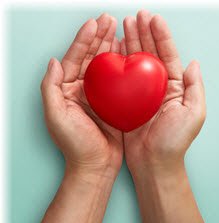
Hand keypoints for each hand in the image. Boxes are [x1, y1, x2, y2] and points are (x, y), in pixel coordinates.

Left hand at [41, 14, 122, 181]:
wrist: (95, 164)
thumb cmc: (76, 145)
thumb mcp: (56, 117)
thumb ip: (51, 88)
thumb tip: (54, 62)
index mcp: (67, 91)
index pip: (74, 59)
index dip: (83, 40)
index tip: (94, 24)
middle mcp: (82, 90)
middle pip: (90, 58)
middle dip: (99, 38)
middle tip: (109, 21)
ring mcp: (98, 96)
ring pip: (104, 66)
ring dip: (111, 48)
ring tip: (118, 31)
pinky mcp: (112, 103)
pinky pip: (117, 80)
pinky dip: (122, 66)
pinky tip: (127, 55)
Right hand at [120, 11, 209, 222]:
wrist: (154, 162)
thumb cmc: (173, 142)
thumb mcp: (193, 114)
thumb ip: (195, 87)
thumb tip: (192, 63)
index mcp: (175, 88)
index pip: (168, 55)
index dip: (160, 36)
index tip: (152, 19)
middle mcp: (158, 88)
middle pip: (150, 55)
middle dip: (143, 34)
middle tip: (134, 18)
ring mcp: (141, 94)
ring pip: (135, 64)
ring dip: (130, 45)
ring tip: (123, 28)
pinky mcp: (128, 103)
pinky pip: (122, 80)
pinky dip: (118, 65)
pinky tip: (113, 53)